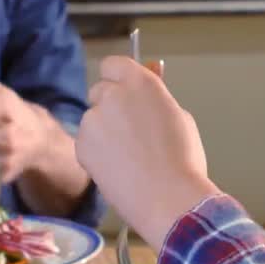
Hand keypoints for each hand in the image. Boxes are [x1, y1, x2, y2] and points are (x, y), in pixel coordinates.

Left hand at [76, 57, 217, 245]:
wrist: (168, 199)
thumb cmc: (184, 158)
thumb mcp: (179, 118)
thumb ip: (156, 99)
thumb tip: (147, 88)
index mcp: (140, 83)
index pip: (113, 64)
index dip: (118, 79)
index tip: (126, 93)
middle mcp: (111, 95)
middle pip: (100, 90)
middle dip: (109, 104)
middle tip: (128, 129)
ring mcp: (92, 120)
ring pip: (92, 120)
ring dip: (103, 131)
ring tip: (125, 157)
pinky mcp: (81, 146)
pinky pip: (87, 143)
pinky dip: (96, 153)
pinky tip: (116, 170)